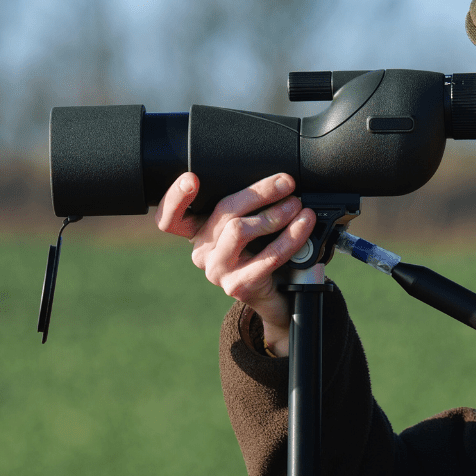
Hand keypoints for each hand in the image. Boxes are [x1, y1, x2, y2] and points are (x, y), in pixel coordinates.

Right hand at [155, 172, 315, 355]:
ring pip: (240, 230)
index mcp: (198, 233)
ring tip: (297, 205)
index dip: (175, 198)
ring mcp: (218, 271)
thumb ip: (249, 208)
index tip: (191, 178)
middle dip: (259, 192)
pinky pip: (268, 255)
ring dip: (274, 214)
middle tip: (287, 183)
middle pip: (222, 212)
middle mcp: (202, 252)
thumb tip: (279, 182)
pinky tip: (304, 223)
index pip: (171, 218)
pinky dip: (292, 236)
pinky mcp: (239, 285)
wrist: (279, 297)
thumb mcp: (251, 229)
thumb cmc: (264, 254)